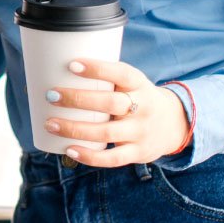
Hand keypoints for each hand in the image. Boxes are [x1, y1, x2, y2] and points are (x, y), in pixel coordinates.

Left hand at [44, 58, 189, 167]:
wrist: (174, 124)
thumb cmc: (136, 97)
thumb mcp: (129, 83)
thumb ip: (103, 79)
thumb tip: (52, 70)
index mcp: (139, 84)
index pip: (120, 73)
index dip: (97, 69)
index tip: (71, 64)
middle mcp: (143, 107)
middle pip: (110, 103)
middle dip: (77, 99)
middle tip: (51, 95)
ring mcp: (141, 132)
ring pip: (106, 131)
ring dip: (75, 129)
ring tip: (50, 123)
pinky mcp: (138, 152)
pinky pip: (113, 158)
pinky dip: (90, 156)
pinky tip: (69, 150)